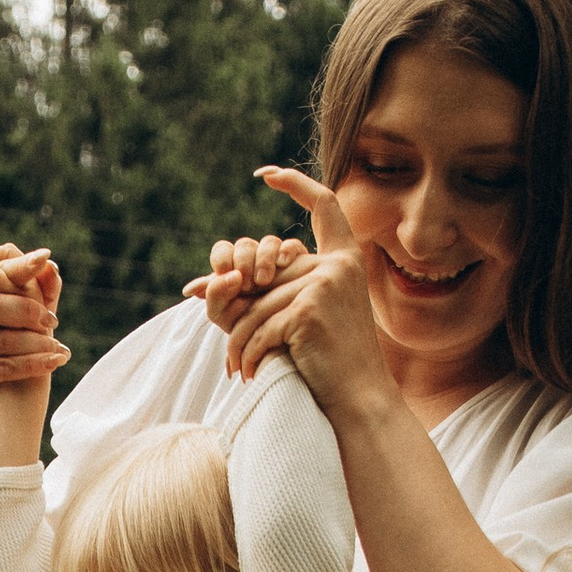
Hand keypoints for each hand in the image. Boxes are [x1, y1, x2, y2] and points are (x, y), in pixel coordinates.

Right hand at [0, 240, 68, 409]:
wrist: (0, 398)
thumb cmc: (15, 346)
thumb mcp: (26, 314)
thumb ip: (37, 289)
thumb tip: (51, 266)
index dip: (17, 266)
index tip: (44, 258)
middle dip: (26, 310)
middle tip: (53, 321)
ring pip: (0, 339)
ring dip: (36, 344)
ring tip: (59, 348)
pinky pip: (2, 366)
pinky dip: (32, 364)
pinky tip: (54, 362)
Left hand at [184, 169, 388, 410]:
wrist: (358, 398)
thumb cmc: (330, 362)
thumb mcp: (309, 313)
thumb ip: (280, 289)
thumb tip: (213, 282)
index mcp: (344, 258)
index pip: (325, 204)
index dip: (297, 183)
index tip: (268, 173)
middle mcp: (338, 265)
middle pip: (267, 277)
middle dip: (236, 309)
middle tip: (225, 346)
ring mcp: (325, 284)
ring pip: (257, 305)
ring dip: (239, 341)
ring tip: (236, 367)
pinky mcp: (309, 309)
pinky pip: (259, 326)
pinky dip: (248, 353)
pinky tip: (250, 373)